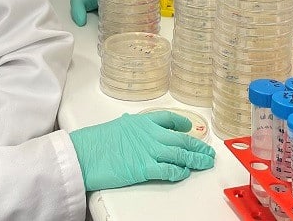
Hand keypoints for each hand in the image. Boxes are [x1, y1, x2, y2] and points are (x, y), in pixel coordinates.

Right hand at [69, 111, 214, 190]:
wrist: (85, 153)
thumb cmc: (96, 141)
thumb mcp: (117, 126)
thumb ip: (131, 128)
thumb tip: (132, 127)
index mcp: (143, 122)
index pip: (169, 119)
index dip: (182, 124)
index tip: (189, 128)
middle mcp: (150, 134)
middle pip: (180, 139)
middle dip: (197, 146)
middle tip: (207, 152)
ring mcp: (149, 151)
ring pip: (179, 154)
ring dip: (195, 159)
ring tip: (205, 163)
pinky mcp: (144, 168)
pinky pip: (168, 170)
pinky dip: (179, 171)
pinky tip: (184, 173)